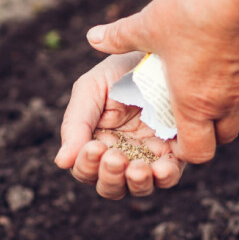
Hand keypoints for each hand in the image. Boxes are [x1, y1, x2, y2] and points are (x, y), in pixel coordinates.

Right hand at [55, 53, 186, 199]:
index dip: (87, 165)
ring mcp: (149, 155)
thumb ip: (75, 125)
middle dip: (110, 177)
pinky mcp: (177, 152)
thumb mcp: (91, 90)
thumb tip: (61, 163)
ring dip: (136, 183)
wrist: (160, 51)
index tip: (95, 147)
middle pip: (110, 186)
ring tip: (138, 169)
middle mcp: (122, 154)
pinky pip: (170, 176)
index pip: (86, 169)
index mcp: (96, 140)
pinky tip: (162, 167)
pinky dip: (165, 177)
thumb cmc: (121, 70)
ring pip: (138, 188)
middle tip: (115, 158)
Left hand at [84, 0, 238, 164]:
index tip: (171, 134)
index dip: (184, 150)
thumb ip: (120, 36)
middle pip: (223, 137)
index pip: (197, 153)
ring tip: (205, 75)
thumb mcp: (150, 23)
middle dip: (207, 131)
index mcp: (195, 102)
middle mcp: (229, 100)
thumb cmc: (195, 7)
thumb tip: (93, 38)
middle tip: (188, 108)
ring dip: (226, 101)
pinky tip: (227, 48)